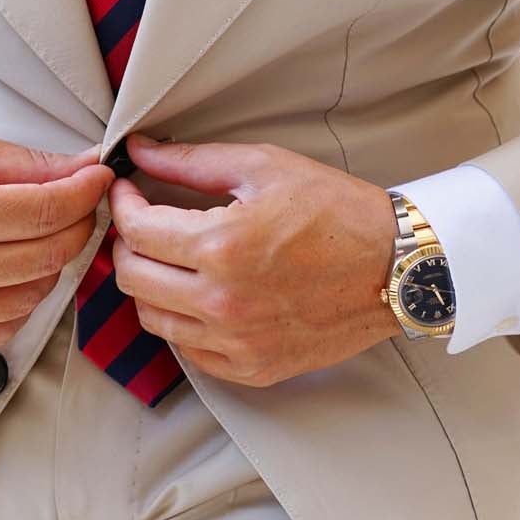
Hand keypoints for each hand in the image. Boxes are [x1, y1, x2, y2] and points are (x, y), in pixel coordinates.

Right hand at [0, 129, 113, 356]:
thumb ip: (21, 162)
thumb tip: (83, 167)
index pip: (46, 210)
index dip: (85, 191)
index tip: (98, 177)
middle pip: (49, 255)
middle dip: (77, 224)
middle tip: (76, 203)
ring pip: (35, 295)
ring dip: (50, 263)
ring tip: (37, 234)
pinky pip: (4, 328)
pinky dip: (20, 299)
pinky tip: (7, 270)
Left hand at [108, 134, 401, 386]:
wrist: (396, 266)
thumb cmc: (337, 211)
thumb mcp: (265, 168)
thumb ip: (193, 161)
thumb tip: (140, 152)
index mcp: (222, 247)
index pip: (136, 231)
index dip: (122, 205)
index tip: (127, 192)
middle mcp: (222, 302)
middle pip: (133, 278)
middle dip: (127, 244)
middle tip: (144, 224)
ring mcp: (237, 342)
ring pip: (153, 319)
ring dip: (150, 285)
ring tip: (170, 260)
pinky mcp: (253, 367)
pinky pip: (189, 351)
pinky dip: (182, 322)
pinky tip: (198, 296)